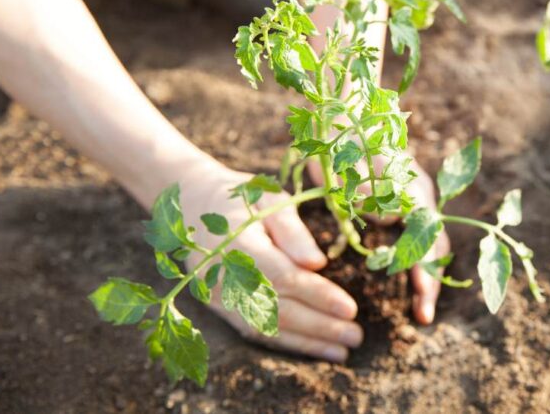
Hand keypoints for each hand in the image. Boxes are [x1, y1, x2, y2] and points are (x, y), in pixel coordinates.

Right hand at [177, 164, 362, 361]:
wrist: (194, 204)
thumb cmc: (244, 198)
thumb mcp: (271, 200)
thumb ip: (293, 232)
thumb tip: (317, 264)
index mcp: (238, 244)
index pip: (284, 277)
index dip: (318, 295)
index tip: (350, 309)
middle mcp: (223, 276)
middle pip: (277, 309)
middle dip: (320, 326)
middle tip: (355, 337)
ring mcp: (217, 295)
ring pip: (267, 327)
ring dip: (306, 342)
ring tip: (341, 352)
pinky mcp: (218, 306)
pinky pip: (254, 330)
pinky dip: (286, 342)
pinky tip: (312, 348)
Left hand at [309, 155, 447, 324]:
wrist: (345, 115)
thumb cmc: (342, 141)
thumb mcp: (346, 163)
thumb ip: (367, 189)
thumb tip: (388, 220)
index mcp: (410, 185)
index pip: (426, 232)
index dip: (425, 264)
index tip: (421, 293)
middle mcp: (421, 194)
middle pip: (435, 242)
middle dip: (431, 280)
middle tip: (423, 316)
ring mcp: (417, 198)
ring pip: (432, 242)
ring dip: (428, 275)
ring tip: (421, 310)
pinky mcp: (408, 203)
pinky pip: (421, 236)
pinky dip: (419, 261)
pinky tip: (415, 285)